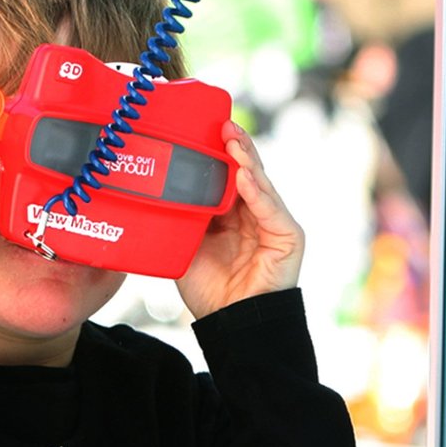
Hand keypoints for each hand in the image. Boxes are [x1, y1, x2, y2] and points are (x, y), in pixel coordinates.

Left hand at [176, 122, 303, 318]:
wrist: (230, 324)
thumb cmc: (208, 289)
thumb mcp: (187, 245)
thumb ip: (183, 216)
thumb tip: (157, 188)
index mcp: (232, 214)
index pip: (227, 174)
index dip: (217, 152)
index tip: (203, 127)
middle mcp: (255, 213)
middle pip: (247, 171)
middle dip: (234, 146)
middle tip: (221, 123)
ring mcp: (273, 223)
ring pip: (260, 183)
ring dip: (245, 160)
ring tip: (231, 139)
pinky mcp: (288, 236)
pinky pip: (270, 209)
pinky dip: (257, 191)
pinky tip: (244, 175)